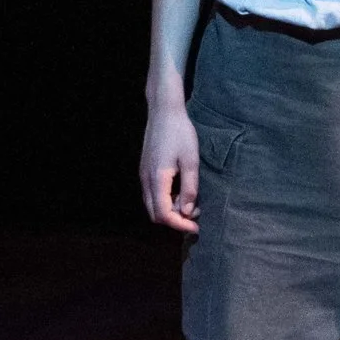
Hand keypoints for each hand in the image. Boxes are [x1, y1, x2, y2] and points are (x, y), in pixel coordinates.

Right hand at [140, 103, 200, 233]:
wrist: (163, 112)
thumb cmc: (180, 133)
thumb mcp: (191, 161)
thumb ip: (190, 188)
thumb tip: (188, 212)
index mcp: (157, 179)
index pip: (164, 215)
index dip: (180, 225)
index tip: (196, 227)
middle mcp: (146, 180)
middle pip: (155, 214)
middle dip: (175, 220)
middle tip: (195, 216)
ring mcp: (143, 175)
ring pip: (152, 205)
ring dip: (170, 210)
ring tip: (191, 203)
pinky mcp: (145, 170)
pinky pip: (152, 194)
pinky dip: (166, 200)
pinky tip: (181, 191)